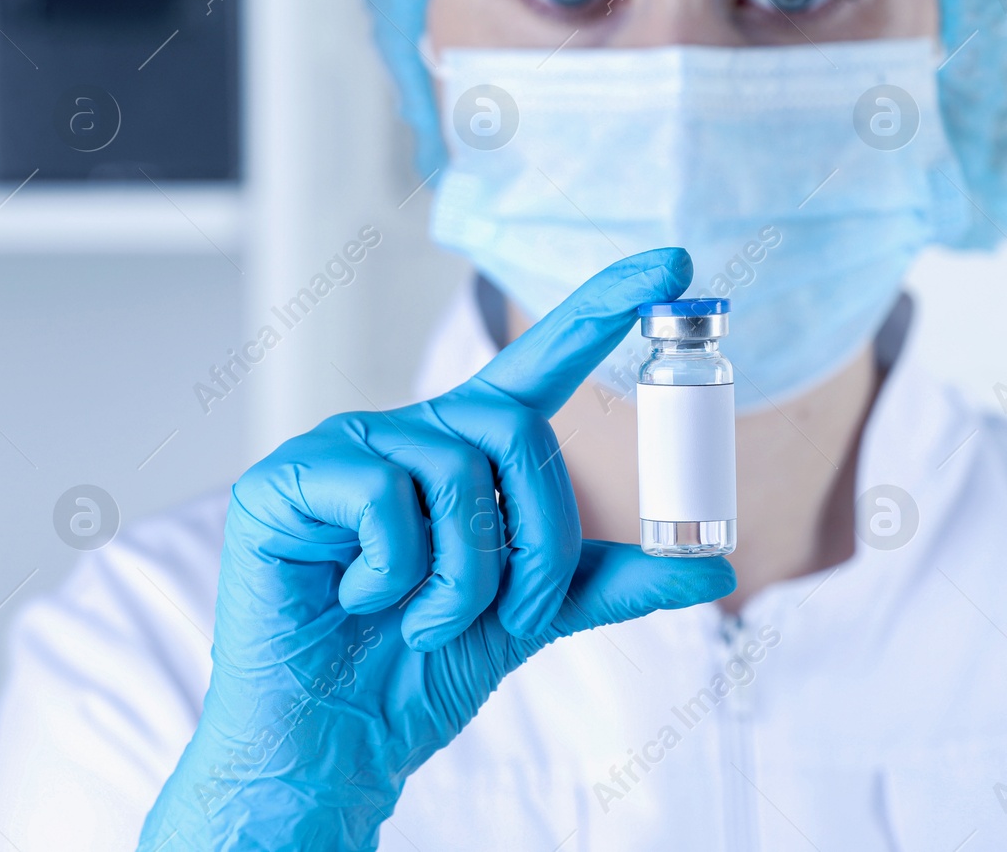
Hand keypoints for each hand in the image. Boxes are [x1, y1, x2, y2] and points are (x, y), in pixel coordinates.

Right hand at [138, 249, 733, 850]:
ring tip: (423, 619)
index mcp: (469, 455)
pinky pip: (384, 497)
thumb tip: (716, 565)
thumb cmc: (418, 669)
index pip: (545, 363)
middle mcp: (412, 435)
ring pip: (461, 470)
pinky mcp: (290, 478)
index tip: (676, 262)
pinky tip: (358, 600)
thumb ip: (614, 580)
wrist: (337, 744)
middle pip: (521, 432)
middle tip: (507, 614)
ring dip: (465, 577)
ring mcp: (348, 449)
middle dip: (537, 543)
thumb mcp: (533, 617)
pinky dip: (394, 574)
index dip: (605, 306)